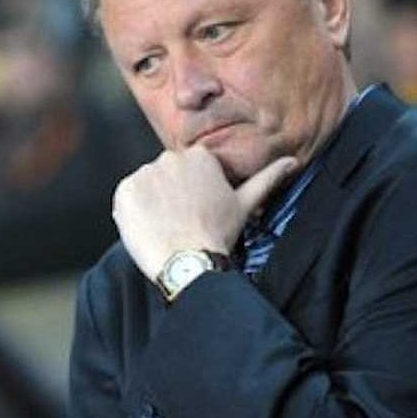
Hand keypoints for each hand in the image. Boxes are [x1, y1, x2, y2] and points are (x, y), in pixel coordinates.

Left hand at [112, 146, 294, 279]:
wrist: (189, 261)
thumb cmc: (217, 234)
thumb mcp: (246, 203)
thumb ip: (267, 178)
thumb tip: (292, 161)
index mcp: (199, 156)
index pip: (188, 170)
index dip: (190, 192)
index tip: (195, 210)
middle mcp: (169, 158)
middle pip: (165, 176)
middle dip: (170, 195)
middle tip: (181, 221)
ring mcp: (144, 174)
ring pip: (145, 187)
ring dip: (151, 203)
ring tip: (165, 226)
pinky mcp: (124, 191)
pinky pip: (126, 198)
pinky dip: (133, 212)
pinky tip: (149, 227)